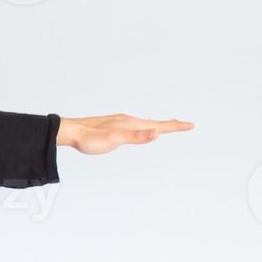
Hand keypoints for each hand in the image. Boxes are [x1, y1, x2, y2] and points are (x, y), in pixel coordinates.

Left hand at [57, 114, 194, 154]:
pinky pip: (134, 126)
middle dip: (170, 125)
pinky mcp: (112, 126)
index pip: (158, 126)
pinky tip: (138, 130)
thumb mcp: (114, 140)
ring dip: (157, 126)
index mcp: (131, 124)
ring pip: (144, 124)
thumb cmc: (90, 138)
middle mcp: (128, 121)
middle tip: (183, 125)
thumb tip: (156, 134)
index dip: (175, 127)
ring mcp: (120, 123)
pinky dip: (143, 127)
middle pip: (154, 123)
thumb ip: (135, 137)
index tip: (190, 125)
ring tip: (164, 127)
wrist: (70, 132)